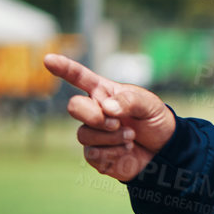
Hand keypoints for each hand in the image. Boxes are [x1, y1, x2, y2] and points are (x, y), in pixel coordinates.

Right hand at [45, 52, 177, 182]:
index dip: (64, 68)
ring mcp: (92, 133)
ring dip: (110, 137)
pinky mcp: (95, 154)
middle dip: (93, 116)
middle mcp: (94, 111)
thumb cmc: (154, 120)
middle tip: (116, 122)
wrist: (164, 150)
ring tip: (131, 137)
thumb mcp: (149, 105)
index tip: (48, 59)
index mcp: (104, 93)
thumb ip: (129, 101)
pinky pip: (92, 154)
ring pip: (84, 134)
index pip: (79, 78)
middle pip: (74, 107)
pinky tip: (127, 150)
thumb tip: (107, 107)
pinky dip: (113, 153)